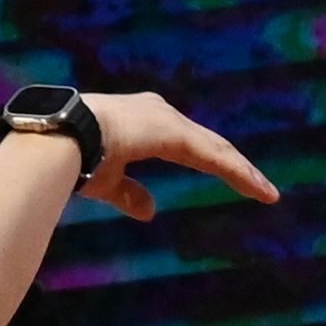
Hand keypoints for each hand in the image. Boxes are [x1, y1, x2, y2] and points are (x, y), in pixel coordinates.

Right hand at [75, 86, 278, 223]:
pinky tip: (256, 188)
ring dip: (244, 172)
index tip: (237, 180)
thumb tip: (152, 211)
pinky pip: (213, 157)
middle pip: (210, 144)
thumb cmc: (73, 159)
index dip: (214, 163)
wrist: (57, 142)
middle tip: (262, 188)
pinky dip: (237, 173)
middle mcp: (160, 114)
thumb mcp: (107, 180)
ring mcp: (168, 121)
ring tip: (268, 193)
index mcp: (144, 122)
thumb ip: (130, 193)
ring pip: (216, 150)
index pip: (189, 146)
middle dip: (237, 166)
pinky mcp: (174, 134)